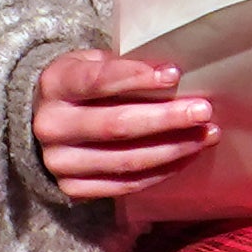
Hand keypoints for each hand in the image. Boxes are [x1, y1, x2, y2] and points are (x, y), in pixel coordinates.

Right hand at [30, 47, 216, 204]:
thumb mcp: (92, 63)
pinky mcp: (73, 189)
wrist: (45, 123)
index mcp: (55, 84)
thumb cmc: (82, 86)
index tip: (174, 74)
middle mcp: (51, 126)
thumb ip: (123, 67)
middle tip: (203, 111)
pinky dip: (161, 171)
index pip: (96, 81)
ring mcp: (59, 162)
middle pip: (116, 126)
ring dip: (172, 148)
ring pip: (126, 160)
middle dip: (165, 119)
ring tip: (206, 135)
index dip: (136, 77)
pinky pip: (126, 185)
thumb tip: (175, 77)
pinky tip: (187, 156)